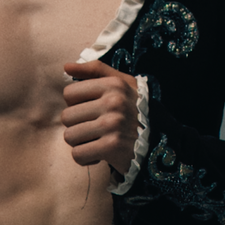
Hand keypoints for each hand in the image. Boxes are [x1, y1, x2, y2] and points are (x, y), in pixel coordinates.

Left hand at [60, 59, 139, 175]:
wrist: (157, 143)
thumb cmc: (134, 111)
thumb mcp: (122, 84)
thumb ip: (95, 71)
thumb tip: (66, 67)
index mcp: (113, 85)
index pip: (69, 94)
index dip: (77, 105)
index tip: (93, 111)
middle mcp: (114, 102)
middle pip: (67, 117)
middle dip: (77, 126)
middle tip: (95, 129)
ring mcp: (113, 125)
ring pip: (70, 136)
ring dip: (80, 143)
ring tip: (97, 141)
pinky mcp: (112, 147)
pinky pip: (78, 154)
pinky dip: (86, 158)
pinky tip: (99, 154)